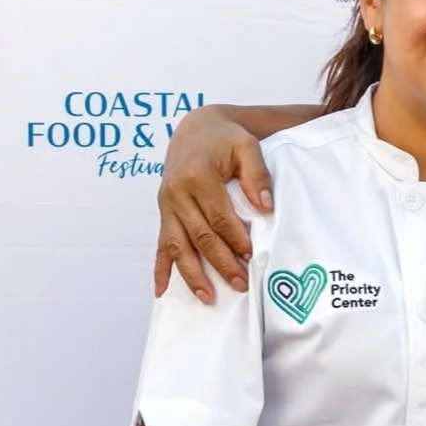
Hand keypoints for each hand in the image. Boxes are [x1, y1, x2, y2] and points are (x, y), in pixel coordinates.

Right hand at [155, 107, 271, 300]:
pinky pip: (160, 243)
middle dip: (220, 263)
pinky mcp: (163, 212)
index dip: (234, 238)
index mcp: (197, 175)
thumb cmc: (225, 138)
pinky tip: (162, 291)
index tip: (251, 256)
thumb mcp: (247, 145)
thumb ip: (257, 174)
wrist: (196, 128)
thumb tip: (265, 206)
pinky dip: (160, 269)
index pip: (218, 216)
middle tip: (240, 284)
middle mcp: (176, 192)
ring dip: (192, 274)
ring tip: (208, 297)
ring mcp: (166, 204)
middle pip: (199, 236)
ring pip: (178, 246)